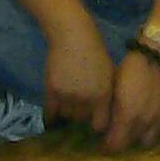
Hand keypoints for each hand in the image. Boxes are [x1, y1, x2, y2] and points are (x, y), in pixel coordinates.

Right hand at [43, 18, 116, 132]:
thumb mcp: (108, 73)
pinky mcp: (52, 91)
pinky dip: (52, 114)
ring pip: (66, 115)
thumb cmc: (95, 51)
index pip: (100, 124)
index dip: (97, 123)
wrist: (73, 36)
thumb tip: (103, 112)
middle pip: (81, 119)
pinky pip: (51, 111)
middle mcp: (86, 99)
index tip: (94, 121)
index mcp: (103, 94)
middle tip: (80, 106)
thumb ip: (106, 94)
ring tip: (68, 102)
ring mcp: (68, 96)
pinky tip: (53, 111)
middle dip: (82, 114)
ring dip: (67, 111)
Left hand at [103, 47, 159, 152]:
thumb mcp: (112, 87)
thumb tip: (100, 125)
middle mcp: (145, 122)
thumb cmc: (130, 68)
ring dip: (139, 138)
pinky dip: (155, 131)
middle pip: (132, 144)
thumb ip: (108, 110)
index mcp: (128, 117)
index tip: (102, 144)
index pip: (116, 145)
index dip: (107, 147)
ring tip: (134, 131)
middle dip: (123, 142)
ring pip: (149, 141)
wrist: (157, 54)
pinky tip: (150, 124)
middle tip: (117, 136)